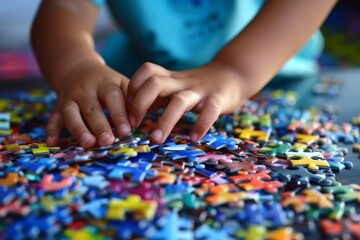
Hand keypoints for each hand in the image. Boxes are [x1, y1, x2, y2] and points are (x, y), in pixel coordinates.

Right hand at [46, 59, 130, 147]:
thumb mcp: (121, 84)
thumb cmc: (108, 83)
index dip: (119, 114)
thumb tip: (138, 120)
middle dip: (100, 126)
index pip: (112, 96)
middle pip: (92, 108)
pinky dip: (51, 130)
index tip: (126, 130)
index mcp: (105, 83)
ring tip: (88, 143)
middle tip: (108, 141)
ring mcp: (69, 98)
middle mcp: (85, 90)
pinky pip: (53, 118)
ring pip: (71, 113)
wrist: (79, 69)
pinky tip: (53, 143)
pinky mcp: (57, 106)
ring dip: (78, 129)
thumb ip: (132, 100)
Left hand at [127, 61, 248, 142]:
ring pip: (180, 101)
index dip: (133, 86)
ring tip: (156, 140)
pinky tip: (194, 138)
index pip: (147, 71)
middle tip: (133, 125)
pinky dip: (201, 124)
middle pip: (155, 83)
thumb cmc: (197, 86)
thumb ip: (155, 96)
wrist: (232, 74)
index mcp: (171, 77)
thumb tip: (130, 114)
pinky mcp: (219, 99)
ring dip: (165, 121)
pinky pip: (210, 110)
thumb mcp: (175, 86)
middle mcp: (182, 81)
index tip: (128, 108)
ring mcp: (201, 90)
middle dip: (140, 103)